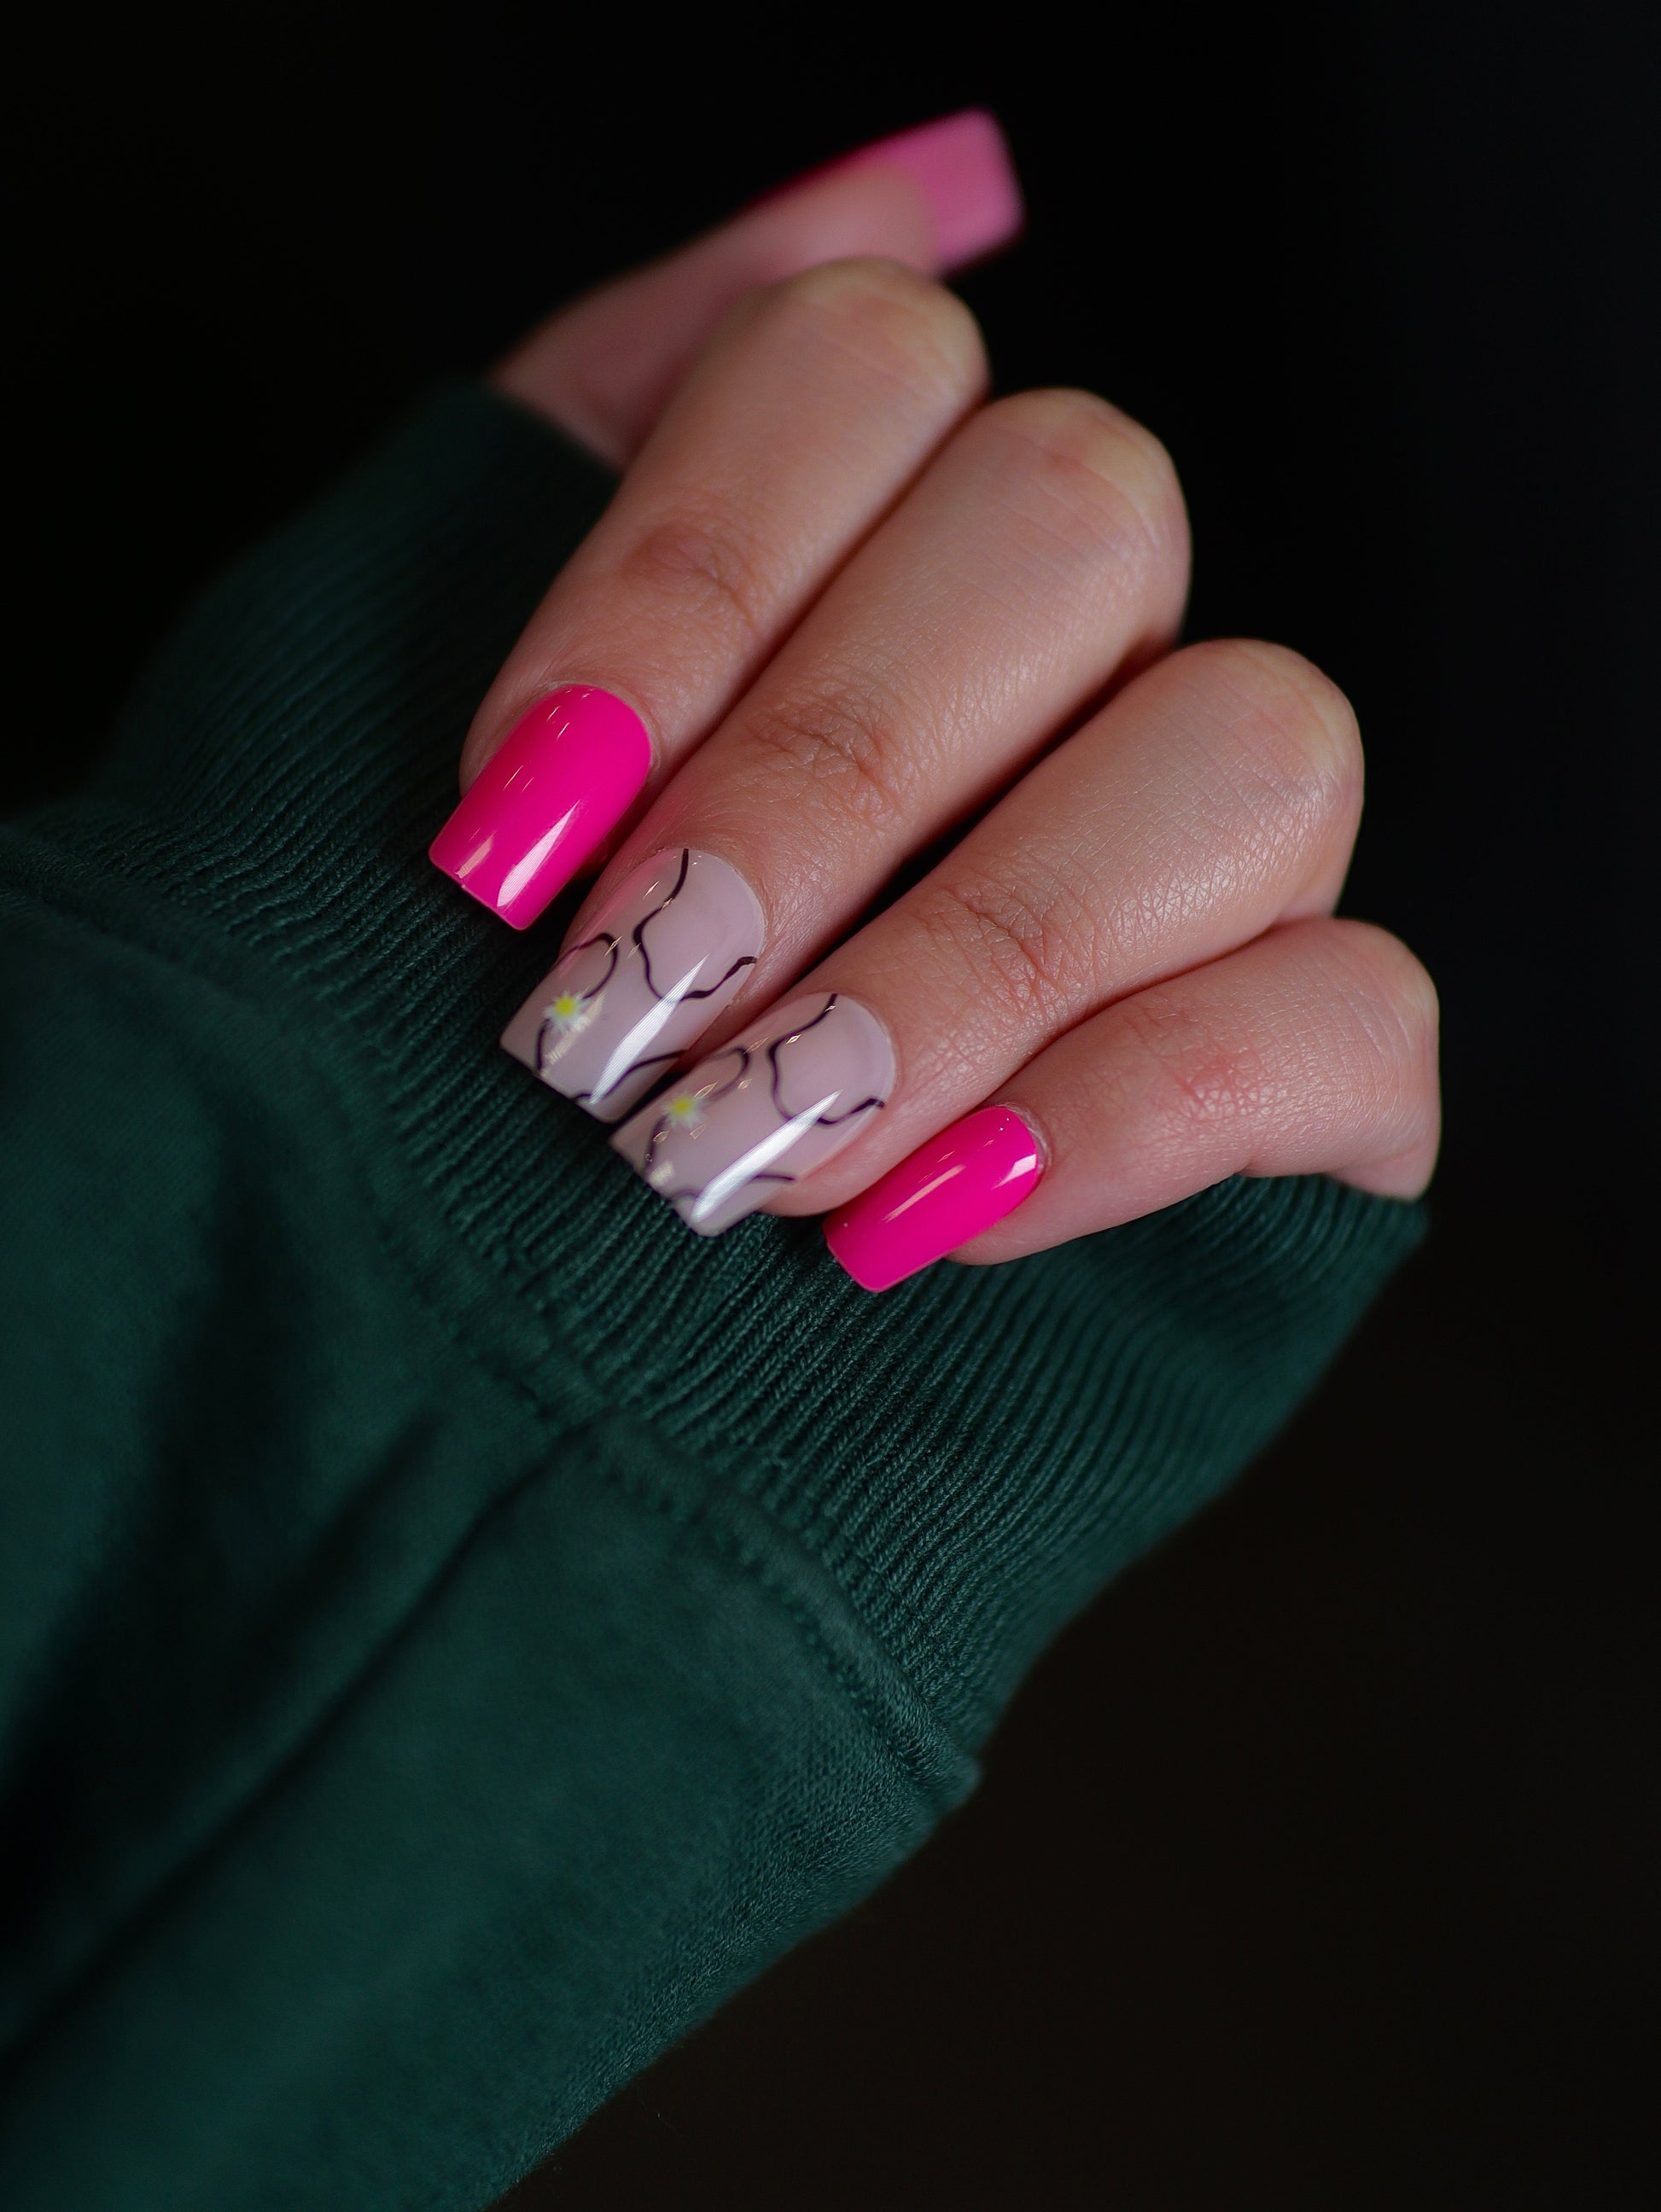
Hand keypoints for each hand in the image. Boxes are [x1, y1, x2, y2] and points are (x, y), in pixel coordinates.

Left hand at [431, 113, 1438, 1287]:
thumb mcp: (463, 712)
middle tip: (620, 1012)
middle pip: (1078, 520)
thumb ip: (635, 432)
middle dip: (823, 779)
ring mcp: (1226, 854)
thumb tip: (945, 169)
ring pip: (1259, 743)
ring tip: (740, 1151)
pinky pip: (1347, 1016)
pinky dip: (1123, 1116)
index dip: (682, 576)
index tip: (507, 829)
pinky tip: (919, 1226)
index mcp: (880, 521)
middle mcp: (1088, 647)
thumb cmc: (456, 1047)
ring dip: (970, 958)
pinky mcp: (1323, 1073)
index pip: (865, 369)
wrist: (517, 1382)